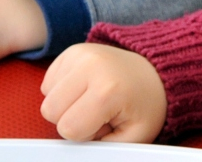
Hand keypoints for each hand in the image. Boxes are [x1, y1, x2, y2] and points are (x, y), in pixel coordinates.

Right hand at [40, 43, 167, 142]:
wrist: (155, 75)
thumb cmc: (144, 108)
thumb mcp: (134, 137)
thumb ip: (104, 150)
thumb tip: (78, 153)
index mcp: (107, 91)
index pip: (68, 129)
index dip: (84, 134)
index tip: (104, 123)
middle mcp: (90, 66)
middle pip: (50, 110)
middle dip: (70, 119)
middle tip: (96, 113)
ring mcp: (79, 54)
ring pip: (46, 96)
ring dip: (65, 104)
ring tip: (92, 99)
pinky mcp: (72, 51)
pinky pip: (48, 81)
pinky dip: (62, 89)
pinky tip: (85, 88)